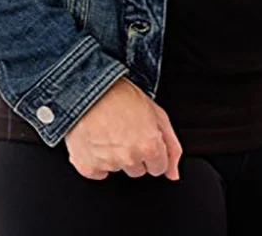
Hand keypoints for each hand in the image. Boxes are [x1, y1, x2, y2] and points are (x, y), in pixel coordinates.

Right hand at [64, 76, 182, 181]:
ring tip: (109, 131)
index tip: (144, 138)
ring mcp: (108, 164)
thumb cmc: (120, 94)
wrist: (88, 87)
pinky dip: (96, 160)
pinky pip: (98, 173)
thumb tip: (173, 174)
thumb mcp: (156, 112)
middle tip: (126, 131)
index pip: (159, 168)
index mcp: (149, 146)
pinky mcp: (88, 166)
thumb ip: (171, 146)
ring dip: (116, 156)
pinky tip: (97, 140)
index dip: (153, 151)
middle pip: (138, 170)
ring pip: (118, 169)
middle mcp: (130, 158)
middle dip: (135, 154)